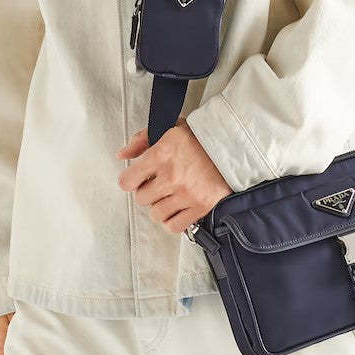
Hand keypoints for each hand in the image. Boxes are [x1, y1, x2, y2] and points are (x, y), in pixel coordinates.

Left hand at [116, 118, 233, 232]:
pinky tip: (177, 207)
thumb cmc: (200, 137)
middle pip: (142, 198)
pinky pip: (174, 226)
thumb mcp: (169, 129)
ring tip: (170, 195)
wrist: (232, 146)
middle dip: (147, 191)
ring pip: (156, 214)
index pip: (128, 181)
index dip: (130, 180)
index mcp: (162, 153)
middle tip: (158, 183)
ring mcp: (187, 194)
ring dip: (160, 206)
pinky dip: (172, 220)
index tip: (136, 178)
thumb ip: (141, 140)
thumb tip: (122, 155)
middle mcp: (172, 176)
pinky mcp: (200, 207)